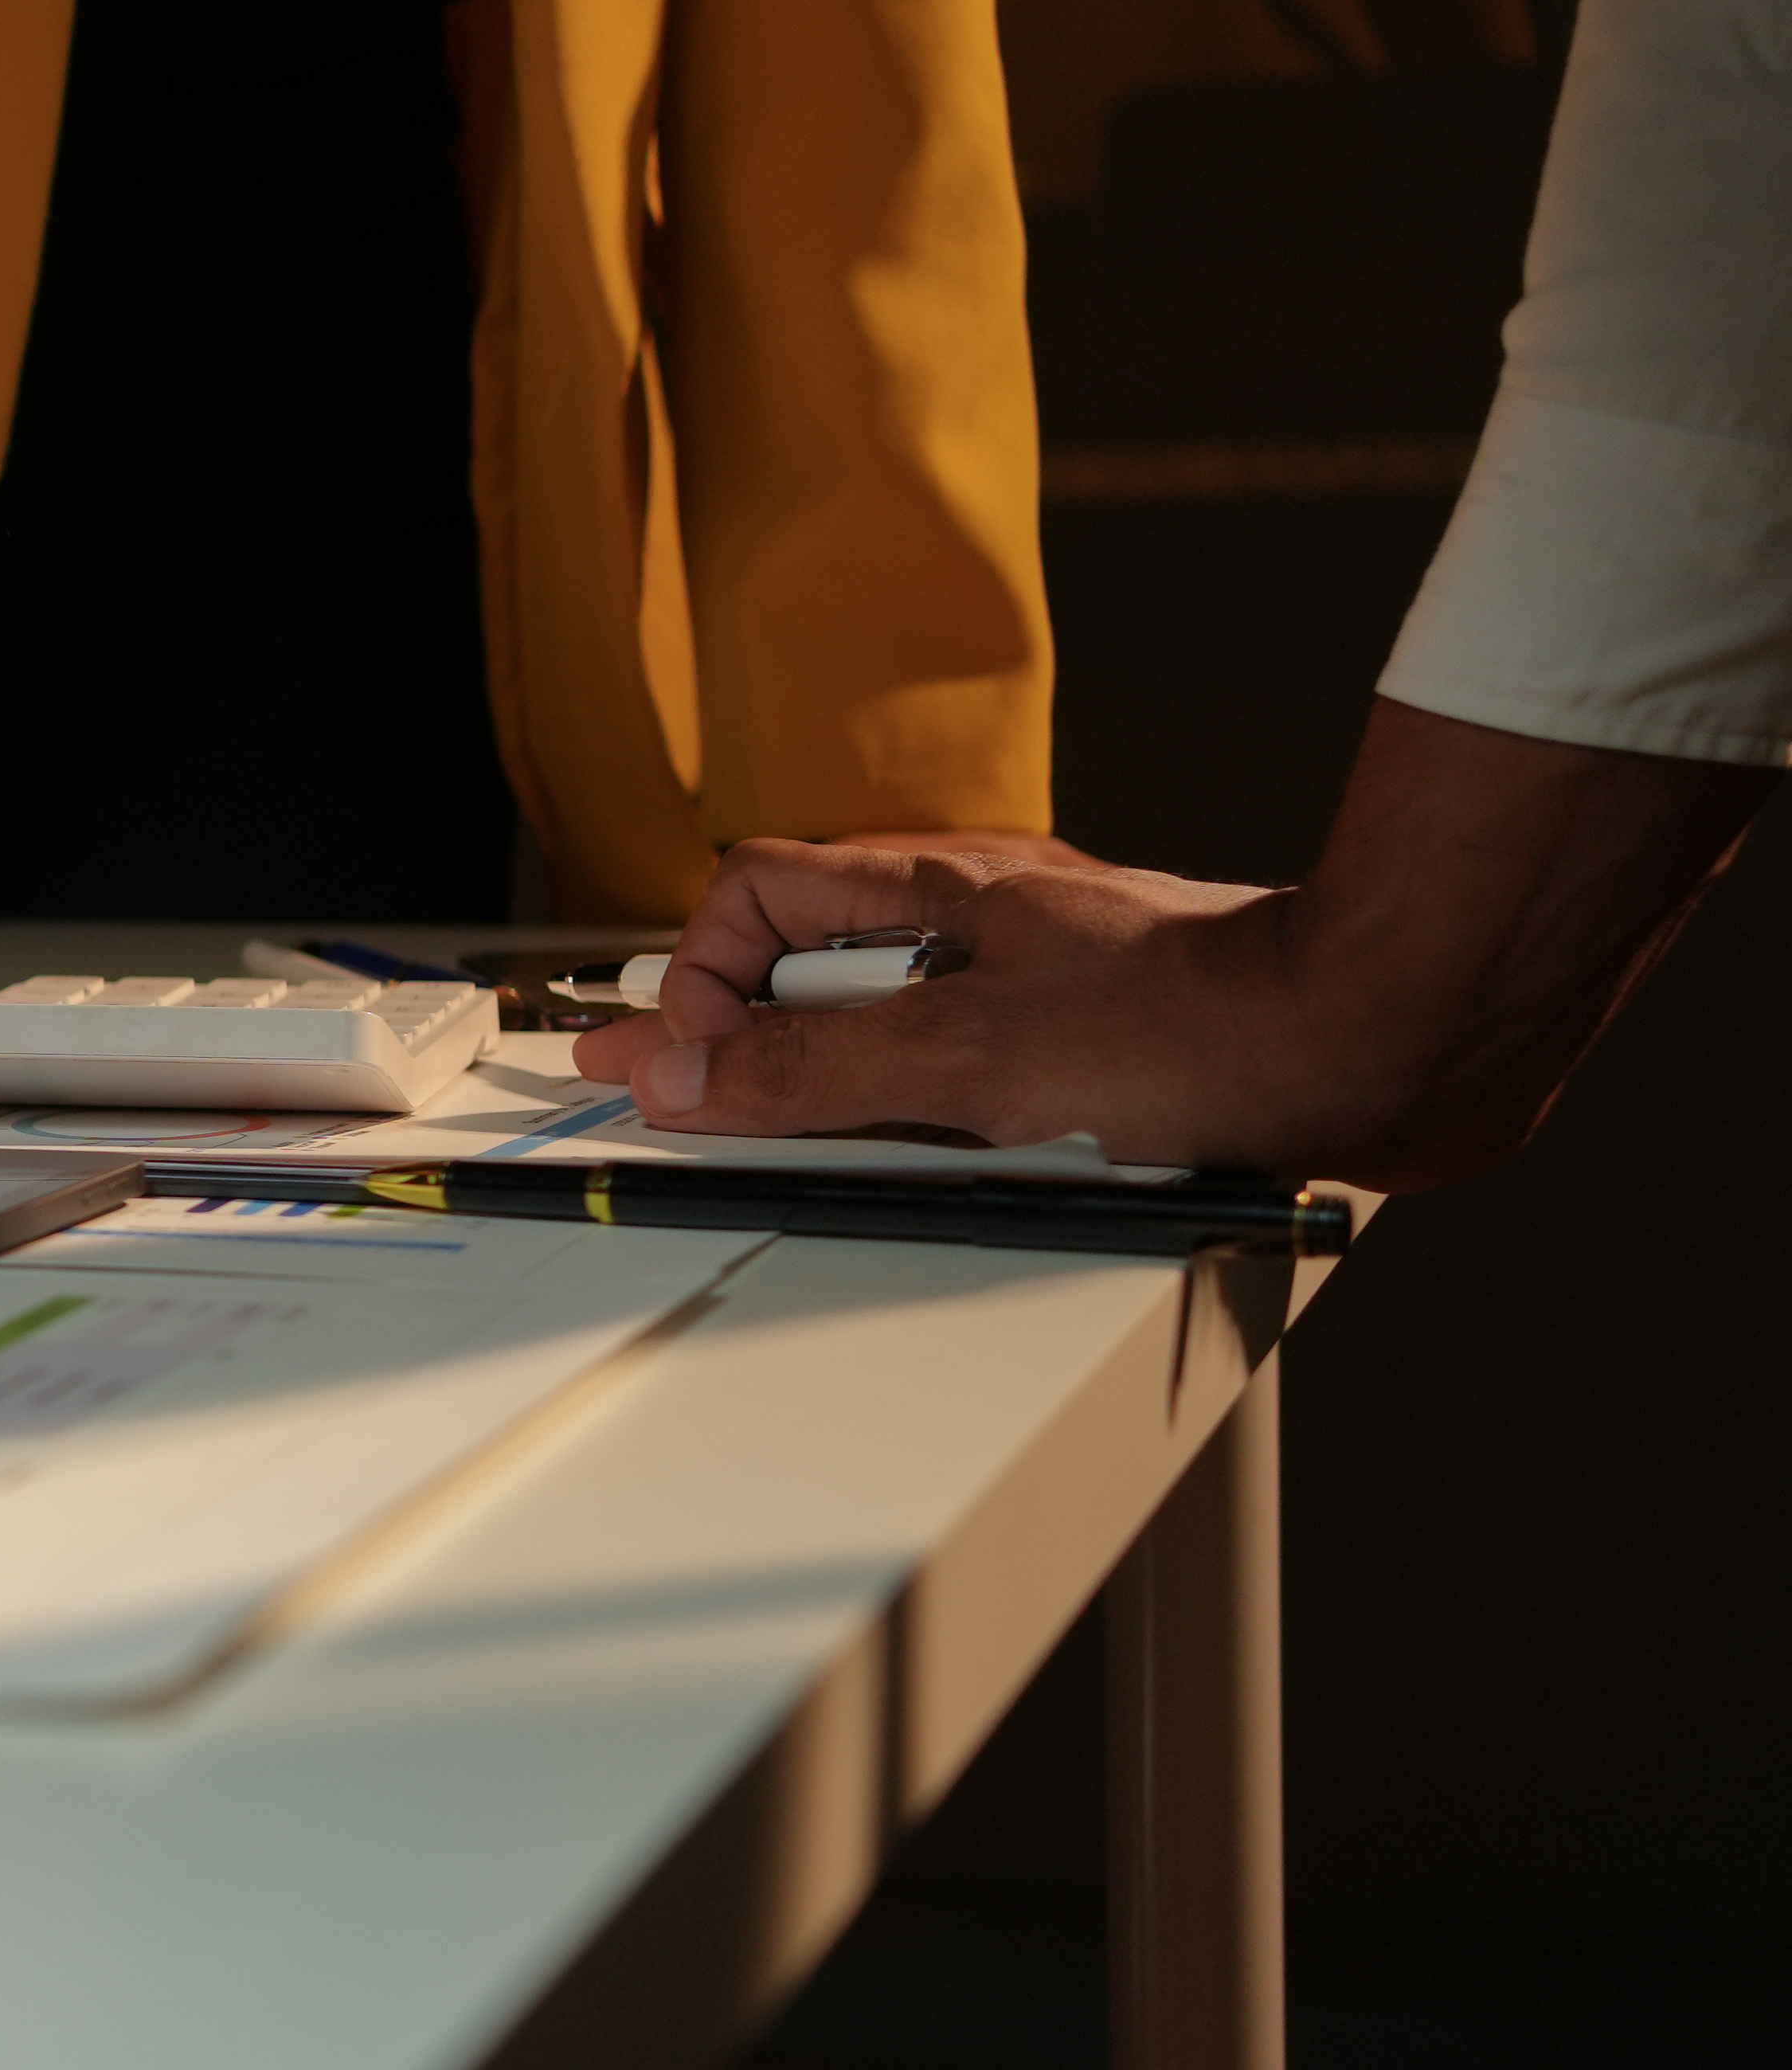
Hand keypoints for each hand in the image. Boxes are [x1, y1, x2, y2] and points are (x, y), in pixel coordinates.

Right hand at [574, 703, 1765, 1186]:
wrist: (1388, 1038)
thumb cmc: (1206, 1027)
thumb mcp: (965, 1061)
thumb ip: (809, 1069)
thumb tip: (680, 1073)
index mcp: (932, 893)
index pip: (753, 901)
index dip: (700, 982)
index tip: (689, 1071)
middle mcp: (984, 925)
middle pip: (819, 976)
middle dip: (779, 1057)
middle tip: (747, 1127)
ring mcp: (1051, 987)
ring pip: (909, 1041)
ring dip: (882, 1109)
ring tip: (902, 1163)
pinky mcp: (1118, 1050)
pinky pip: (996, 1088)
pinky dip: (972, 1137)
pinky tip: (1004, 1175)